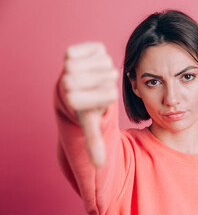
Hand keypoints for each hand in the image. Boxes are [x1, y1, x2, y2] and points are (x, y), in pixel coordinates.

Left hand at [61, 42, 118, 166]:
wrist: (70, 86)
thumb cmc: (85, 105)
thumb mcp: (91, 123)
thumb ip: (94, 142)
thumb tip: (100, 165)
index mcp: (72, 99)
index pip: (110, 94)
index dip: (112, 96)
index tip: (98, 100)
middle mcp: (67, 80)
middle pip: (108, 77)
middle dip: (109, 83)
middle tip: (97, 86)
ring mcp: (68, 64)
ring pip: (106, 63)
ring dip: (105, 70)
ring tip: (94, 76)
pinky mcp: (71, 50)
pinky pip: (99, 49)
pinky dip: (99, 55)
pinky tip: (91, 63)